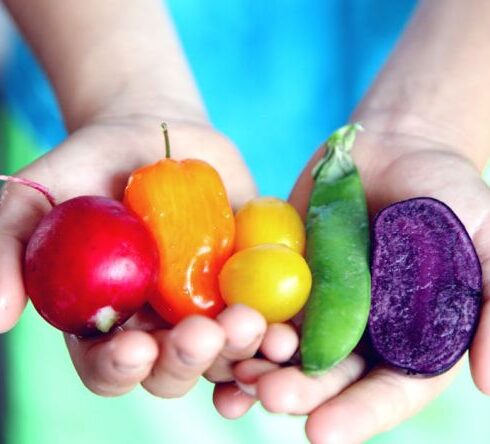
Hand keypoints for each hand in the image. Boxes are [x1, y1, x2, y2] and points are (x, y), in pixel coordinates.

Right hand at [0, 113, 267, 396]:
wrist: (158, 135)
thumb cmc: (91, 164)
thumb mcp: (36, 194)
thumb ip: (7, 248)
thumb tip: (0, 316)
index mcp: (109, 319)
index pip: (109, 365)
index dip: (120, 367)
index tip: (136, 346)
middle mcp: (161, 324)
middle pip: (174, 368)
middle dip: (190, 359)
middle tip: (207, 333)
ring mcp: (208, 306)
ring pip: (226, 352)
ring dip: (242, 351)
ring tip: (252, 326)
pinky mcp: (248, 283)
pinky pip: (267, 317)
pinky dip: (277, 331)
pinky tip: (287, 333)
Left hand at [213, 128, 489, 442]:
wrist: (394, 148)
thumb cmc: (447, 194)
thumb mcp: (485, 242)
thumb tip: (487, 383)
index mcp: (409, 335)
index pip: (387, 390)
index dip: (359, 414)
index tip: (323, 434)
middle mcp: (360, 328)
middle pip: (329, 375)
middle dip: (300, 391)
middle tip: (270, 397)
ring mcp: (318, 300)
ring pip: (287, 347)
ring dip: (260, 365)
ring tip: (236, 376)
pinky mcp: (283, 272)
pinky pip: (259, 303)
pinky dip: (238, 323)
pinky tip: (213, 338)